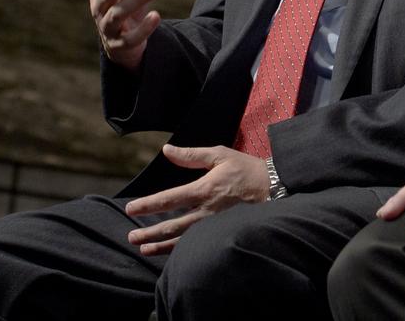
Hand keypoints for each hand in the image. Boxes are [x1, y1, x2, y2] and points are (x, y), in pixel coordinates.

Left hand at [124, 144, 268, 254]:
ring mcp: (214, 225)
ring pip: (183, 240)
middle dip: (150, 233)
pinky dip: (180, 250)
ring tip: (144, 249)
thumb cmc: (246, 169)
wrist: (273, 187)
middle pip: (172, 226)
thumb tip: (167, 150)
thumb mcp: (220, 155)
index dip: (148, 204)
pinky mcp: (221, 232)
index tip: (131, 208)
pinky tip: (170, 253)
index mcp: (204, 189)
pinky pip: (198, 244)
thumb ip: (192, 155)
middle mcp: (207, 211)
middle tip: (132, 237)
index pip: (170, 199)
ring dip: (161, 246)